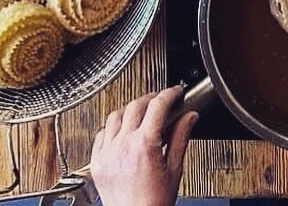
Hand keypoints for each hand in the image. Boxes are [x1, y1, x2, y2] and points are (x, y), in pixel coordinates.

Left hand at [90, 86, 198, 205]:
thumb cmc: (154, 204)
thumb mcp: (174, 169)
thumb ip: (180, 138)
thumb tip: (190, 117)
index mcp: (144, 145)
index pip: (158, 105)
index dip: (169, 94)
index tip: (175, 93)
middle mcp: (123, 145)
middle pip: (136, 105)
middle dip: (152, 98)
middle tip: (162, 102)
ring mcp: (107, 153)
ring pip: (116, 115)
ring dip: (130, 110)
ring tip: (142, 115)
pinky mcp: (97, 162)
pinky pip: (101, 134)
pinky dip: (112, 128)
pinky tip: (122, 133)